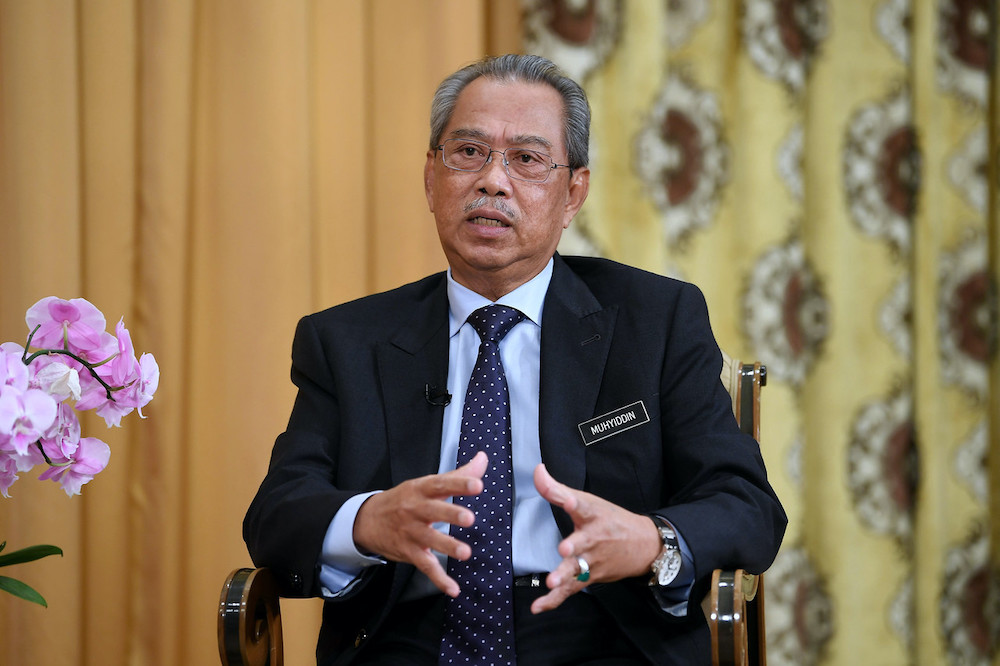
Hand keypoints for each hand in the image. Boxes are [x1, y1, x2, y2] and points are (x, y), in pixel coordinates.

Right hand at [353, 451, 487, 597]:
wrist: (367, 519)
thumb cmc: (404, 499)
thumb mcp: (426, 484)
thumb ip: (458, 474)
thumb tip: (483, 459)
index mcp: (421, 489)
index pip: (441, 484)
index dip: (459, 483)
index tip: (477, 484)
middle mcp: (414, 509)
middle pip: (433, 511)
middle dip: (451, 514)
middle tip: (469, 518)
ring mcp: (410, 532)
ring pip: (429, 540)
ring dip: (447, 547)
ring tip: (465, 553)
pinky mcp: (408, 552)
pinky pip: (425, 566)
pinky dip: (439, 579)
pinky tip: (453, 589)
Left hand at [530, 463, 661, 613]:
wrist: (644, 545)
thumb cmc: (609, 520)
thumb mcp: (586, 501)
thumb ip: (555, 489)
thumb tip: (537, 470)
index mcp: (593, 515)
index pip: (584, 507)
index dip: (574, 503)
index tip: (568, 501)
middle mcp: (594, 539)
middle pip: (583, 543)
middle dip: (574, 547)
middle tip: (565, 549)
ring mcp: (593, 561)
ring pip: (578, 571)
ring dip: (565, 577)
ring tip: (553, 582)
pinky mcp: (590, 578)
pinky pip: (570, 591)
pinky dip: (554, 600)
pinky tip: (537, 607)